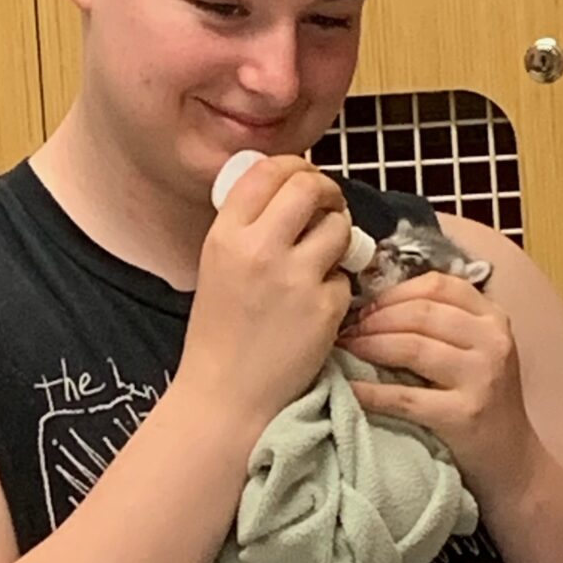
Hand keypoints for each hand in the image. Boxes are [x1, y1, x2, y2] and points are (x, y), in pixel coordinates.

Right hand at [177, 155, 352, 429]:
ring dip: (339, 237)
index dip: (295, 167)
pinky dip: (337, 286)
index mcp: (225, 235)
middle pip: (310, 186)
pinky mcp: (324, 308)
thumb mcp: (217, 265)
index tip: (305, 180)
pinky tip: (316, 306)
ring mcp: (294, 279)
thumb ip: (247, 226)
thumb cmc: (220, 332)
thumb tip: (287, 187)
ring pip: (338, 227)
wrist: (226, 396)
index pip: (268, 171)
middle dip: (328, 192)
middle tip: (329, 208)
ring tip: (322, 260)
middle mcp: (259, 249)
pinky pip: (345, 277)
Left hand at [337, 271, 541, 494]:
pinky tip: (351, 389)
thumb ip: (441, 321)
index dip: (393, 293)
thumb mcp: (474, 348)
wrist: (511, 459)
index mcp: (492, 316)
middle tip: (347, 330)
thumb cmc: (481, 397)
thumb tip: (374, 303)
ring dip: (369, 345)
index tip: (365, 306)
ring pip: (412, 346)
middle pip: (420, 313)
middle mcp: (492, 340)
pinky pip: (405, 396)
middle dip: (374, 319)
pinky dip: (371, 392)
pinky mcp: (465, 414)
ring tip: (346, 349)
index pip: (436, 285)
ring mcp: (482, 377)